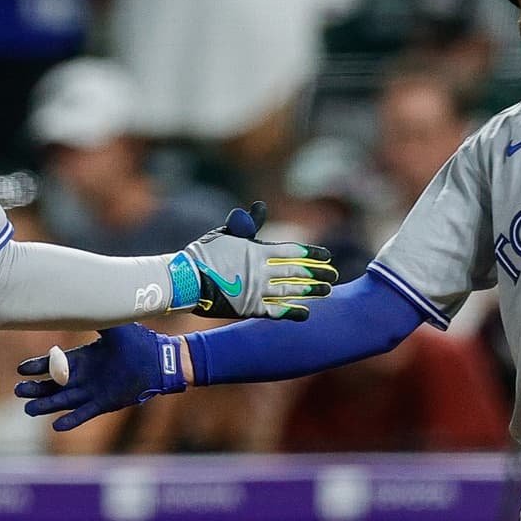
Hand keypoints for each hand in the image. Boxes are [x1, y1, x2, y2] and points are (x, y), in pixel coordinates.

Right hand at [16, 324, 186, 431]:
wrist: (159, 362)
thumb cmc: (138, 341)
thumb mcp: (113, 325)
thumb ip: (96, 316)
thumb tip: (78, 298)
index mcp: (82, 358)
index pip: (52, 364)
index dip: (36, 367)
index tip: (20, 370)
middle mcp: (84, 376)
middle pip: (52, 385)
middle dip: (35, 388)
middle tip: (19, 391)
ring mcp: (93, 391)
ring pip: (63, 401)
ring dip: (46, 406)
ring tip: (29, 410)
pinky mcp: (104, 403)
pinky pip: (84, 414)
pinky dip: (71, 420)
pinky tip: (57, 425)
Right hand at [174, 202, 336, 320]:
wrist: (186, 280)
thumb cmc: (204, 254)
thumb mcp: (226, 233)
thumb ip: (247, 223)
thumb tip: (260, 206)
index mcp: (257, 251)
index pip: (292, 251)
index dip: (312, 254)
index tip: (326, 256)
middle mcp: (261, 272)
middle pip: (297, 272)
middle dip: (317, 274)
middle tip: (334, 275)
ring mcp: (256, 291)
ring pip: (291, 291)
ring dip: (310, 291)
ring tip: (327, 292)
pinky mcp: (249, 309)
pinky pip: (276, 311)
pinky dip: (292, 312)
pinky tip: (306, 313)